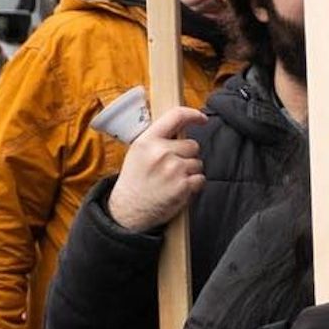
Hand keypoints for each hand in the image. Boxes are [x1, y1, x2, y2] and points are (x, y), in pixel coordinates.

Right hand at [108, 106, 206, 231]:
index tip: (202, 119)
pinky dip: (193, 185)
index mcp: (147, 141)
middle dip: (186, 156)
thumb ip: (158, 138)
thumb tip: (182, 124)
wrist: (126, 213)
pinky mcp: (182, 186)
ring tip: (170, 181)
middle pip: (193, 145)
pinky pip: (200, 179)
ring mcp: (173, 169)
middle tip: (169, 168)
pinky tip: (176, 190)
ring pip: (197, 163)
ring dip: (189, 172)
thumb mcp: (137, 153)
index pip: (176, 116)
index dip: (193, 115)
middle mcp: (161, 153)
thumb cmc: (134, 181)